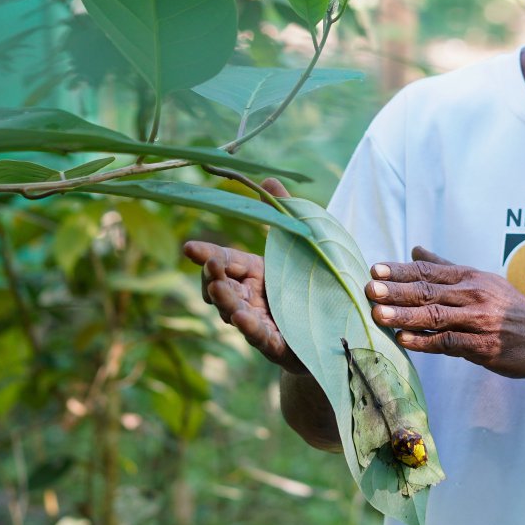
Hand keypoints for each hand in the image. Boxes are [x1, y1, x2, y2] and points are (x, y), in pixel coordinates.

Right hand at [182, 178, 306, 375]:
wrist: (334, 330)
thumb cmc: (311, 284)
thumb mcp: (302, 244)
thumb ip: (285, 214)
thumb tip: (268, 178)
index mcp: (253, 273)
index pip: (224, 261)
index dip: (206, 255)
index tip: (189, 248)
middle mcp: (250, 298)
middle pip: (223, 287)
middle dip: (212, 277)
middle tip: (210, 266)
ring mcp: (259, 322)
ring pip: (235, 311)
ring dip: (225, 302)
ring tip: (217, 290)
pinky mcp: (276, 345)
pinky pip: (260, 336)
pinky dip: (250, 328)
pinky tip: (241, 318)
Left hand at [365, 246, 524, 377]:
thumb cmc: (509, 308)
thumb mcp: (481, 280)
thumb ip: (445, 267)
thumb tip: (415, 249)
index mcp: (469, 277)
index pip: (428, 271)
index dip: (401, 270)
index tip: (375, 269)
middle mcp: (472, 295)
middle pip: (428, 291)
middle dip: (396, 290)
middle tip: (369, 289)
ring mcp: (478, 321)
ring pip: (435, 316)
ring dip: (405, 316)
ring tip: (378, 315)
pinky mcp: (483, 346)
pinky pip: (450, 342)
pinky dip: (426, 342)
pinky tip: (405, 341)